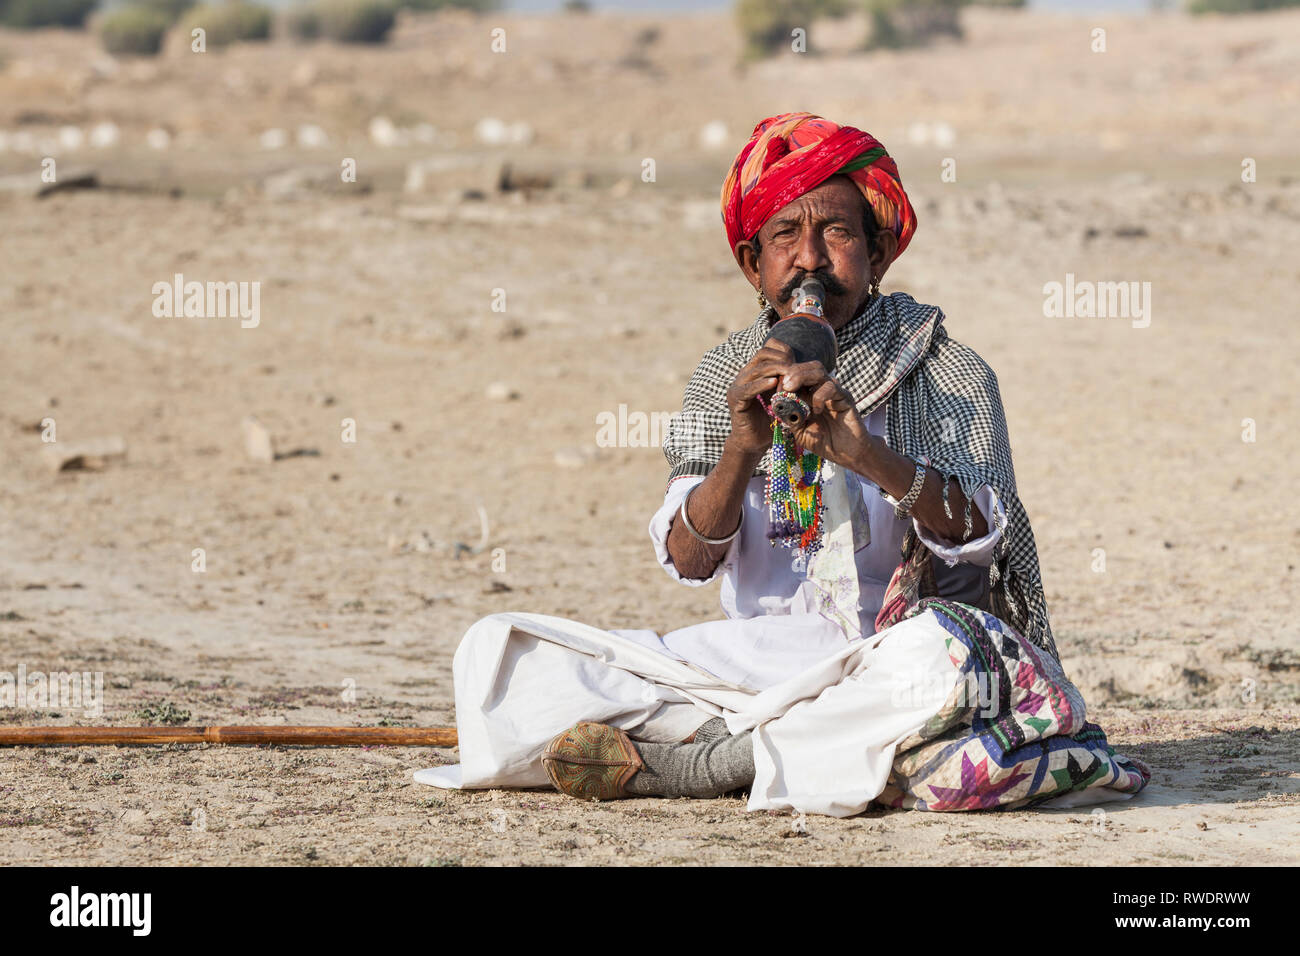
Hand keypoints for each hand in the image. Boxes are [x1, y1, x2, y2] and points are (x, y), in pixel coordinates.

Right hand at [724, 341, 803, 457]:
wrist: (753, 442)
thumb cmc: (769, 420)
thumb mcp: (782, 397)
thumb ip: (788, 383)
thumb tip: (805, 370)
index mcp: (754, 372)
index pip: (768, 350)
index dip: (783, 353)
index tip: (797, 363)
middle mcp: (744, 375)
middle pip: (762, 355)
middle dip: (781, 360)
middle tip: (795, 369)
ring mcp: (737, 386)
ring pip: (756, 369)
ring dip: (775, 371)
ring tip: (789, 376)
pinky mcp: (735, 399)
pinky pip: (747, 388)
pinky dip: (761, 384)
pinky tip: (774, 384)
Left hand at [775, 360, 871, 469]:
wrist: (845, 454)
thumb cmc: (823, 441)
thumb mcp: (799, 430)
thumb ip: (788, 416)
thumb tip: (775, 403)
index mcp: (810, 393)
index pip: (798, 374)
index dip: (785, 378)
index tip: (774, 389)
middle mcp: (822, 388)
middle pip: (808, 367)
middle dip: (792, 372)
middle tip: (783, 385)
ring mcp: (834, 391)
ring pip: (818, 371)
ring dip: (801, 377)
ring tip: (791, 388)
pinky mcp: (845, 397)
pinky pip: (831, 387)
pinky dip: (819, 396)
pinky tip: (816, 410)